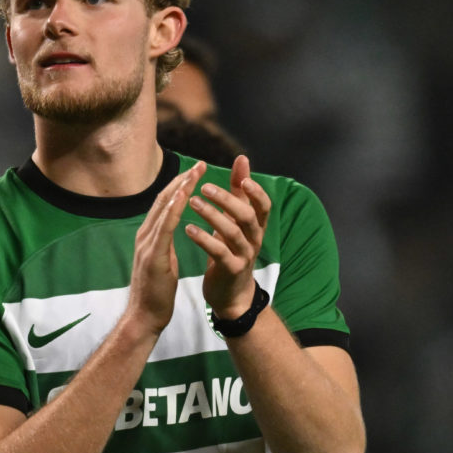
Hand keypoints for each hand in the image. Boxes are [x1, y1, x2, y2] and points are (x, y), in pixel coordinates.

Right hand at [125, 162, 205, 333]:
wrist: (145, 316)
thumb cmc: (156, 292)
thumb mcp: (162, 261)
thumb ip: (164, 243)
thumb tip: (170, 230)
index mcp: (149, 236)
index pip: (165, 205)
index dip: (180, 186)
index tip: (196, 172)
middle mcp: (145, 235)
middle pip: (164, 200)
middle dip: (182, 180)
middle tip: (200, 165)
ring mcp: (147, 244)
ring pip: (164, 209)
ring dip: (180, 189)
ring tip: (195, 173)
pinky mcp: (153, 255)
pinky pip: (165, 227)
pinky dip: (174, 209)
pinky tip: (184, 196)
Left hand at [184, 155, 270, 318]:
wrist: (231, 293)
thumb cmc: (231, 249)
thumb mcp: (236, 220)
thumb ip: (239, 191)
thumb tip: (242, 158)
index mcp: (256, 226)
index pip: (264, 206)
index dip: (256, 192)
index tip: (243, 178)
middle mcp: (254, 240)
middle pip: (247, 216)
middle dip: (227, 200)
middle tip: (204, 187)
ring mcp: (244, 256)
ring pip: (232, 233)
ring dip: (212, 216)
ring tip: (192, 203)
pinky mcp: (231, 270)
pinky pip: (218, 252)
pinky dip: (204, 239)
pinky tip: (188, 229)